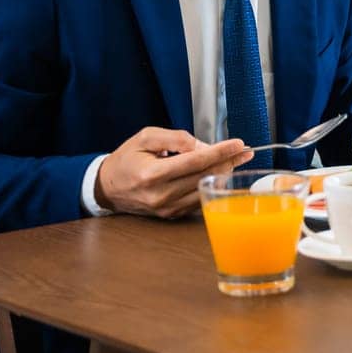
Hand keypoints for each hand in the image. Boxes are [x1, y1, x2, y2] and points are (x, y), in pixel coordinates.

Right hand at [95, 128, 251, 218]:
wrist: (107, 187)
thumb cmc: (126, 159)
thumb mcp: (146, 138)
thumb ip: (176, 139)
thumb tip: (203, 146)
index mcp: (152, 174)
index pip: (195, 162)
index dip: (220, 152)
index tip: (238, 144)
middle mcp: (160, 195)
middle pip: (205, 176)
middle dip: (228, 162)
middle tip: (244, 151)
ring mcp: (166, 208)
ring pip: (205, 189)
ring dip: (224, 174)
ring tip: (235, 160)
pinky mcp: (170, 215)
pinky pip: (198, 199)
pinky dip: (211, 185)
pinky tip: (219, 174)